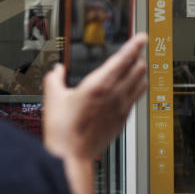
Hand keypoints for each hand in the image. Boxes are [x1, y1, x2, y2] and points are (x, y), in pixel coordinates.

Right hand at [42, 33, 147, 160]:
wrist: (71, 156)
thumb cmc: (63, 129)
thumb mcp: (53, 97)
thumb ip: (55, 78)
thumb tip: (57, 70)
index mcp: (100, 84)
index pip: (124, 58)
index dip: (135, 44)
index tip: (142, 37)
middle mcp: (115, 95)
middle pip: (139, 68)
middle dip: (138, 56)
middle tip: (136, 51)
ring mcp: (121, 108)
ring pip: (142, 83)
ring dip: (140, 72)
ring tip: (136, 67)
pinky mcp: (122, 121)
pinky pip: (136, 99)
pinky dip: (136, 89)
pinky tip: (129, 90)